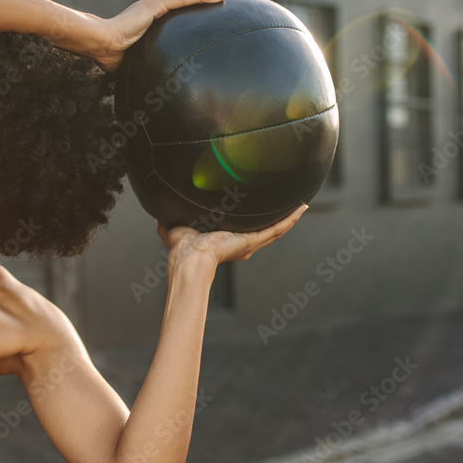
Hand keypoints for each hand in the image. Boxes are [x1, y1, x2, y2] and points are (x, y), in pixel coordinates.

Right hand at [90, 0, 230, 72]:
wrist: (100, 45)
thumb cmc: (110, 56)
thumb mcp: (133, 60)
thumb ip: (142, 63)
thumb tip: (147, 83)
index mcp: (147, 16)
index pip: (174, 6)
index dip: (190, 3)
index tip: (206, 6)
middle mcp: (152, 6)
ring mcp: (153, 5)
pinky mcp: (154, 7)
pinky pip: (184, 0)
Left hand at [156, 204, 308, 267]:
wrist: (188, 257)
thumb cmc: (182, 249)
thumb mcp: (176, 229)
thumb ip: (169, 224)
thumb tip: (160, 215)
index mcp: (227, 241)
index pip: (245, 229)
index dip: (254, 220)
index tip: (261, 210)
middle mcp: (242, 243)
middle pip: (265, 229)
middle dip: (278, 218)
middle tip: (289, 206)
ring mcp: (250, 242)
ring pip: (276, 228)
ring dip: (289, 217)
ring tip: (302, 205)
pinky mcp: (253, 240)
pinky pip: (277, 228)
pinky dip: (290, 218)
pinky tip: (301, 208)